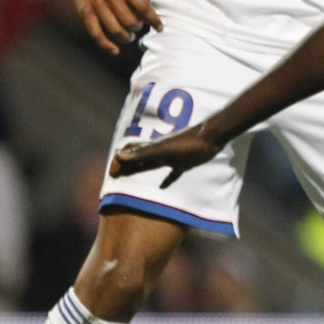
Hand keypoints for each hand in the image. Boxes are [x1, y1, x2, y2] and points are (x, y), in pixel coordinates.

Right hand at [68, 0, 162, 54]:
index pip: (144, 7)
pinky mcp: (85, 13)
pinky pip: (96, 34)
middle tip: (137, 28)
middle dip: (137, 28)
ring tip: (129, 37)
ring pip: (114, 29)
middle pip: (129, 21)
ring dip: (125, 37)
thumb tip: (147, 19)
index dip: (154, 20)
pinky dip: (106, 45)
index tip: (160, 29)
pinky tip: (115, 50)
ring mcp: (97, 5)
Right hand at [109, 122, 223, 186]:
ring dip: (139, 170)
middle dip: (125, 167)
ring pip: (151, 164)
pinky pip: (172, 172)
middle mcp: (159, 152)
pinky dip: (166, 180)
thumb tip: (119, 155)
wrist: (211, 136)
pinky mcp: (184, 162)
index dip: (119, 162)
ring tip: (129, 178)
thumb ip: (143, 153)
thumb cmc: (188, 143)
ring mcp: (171, 157)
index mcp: (152, 148)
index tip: (112, 174)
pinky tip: (162, 187)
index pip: (130, 154)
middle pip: (138, 160)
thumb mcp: (164, 150)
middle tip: (114, 176)